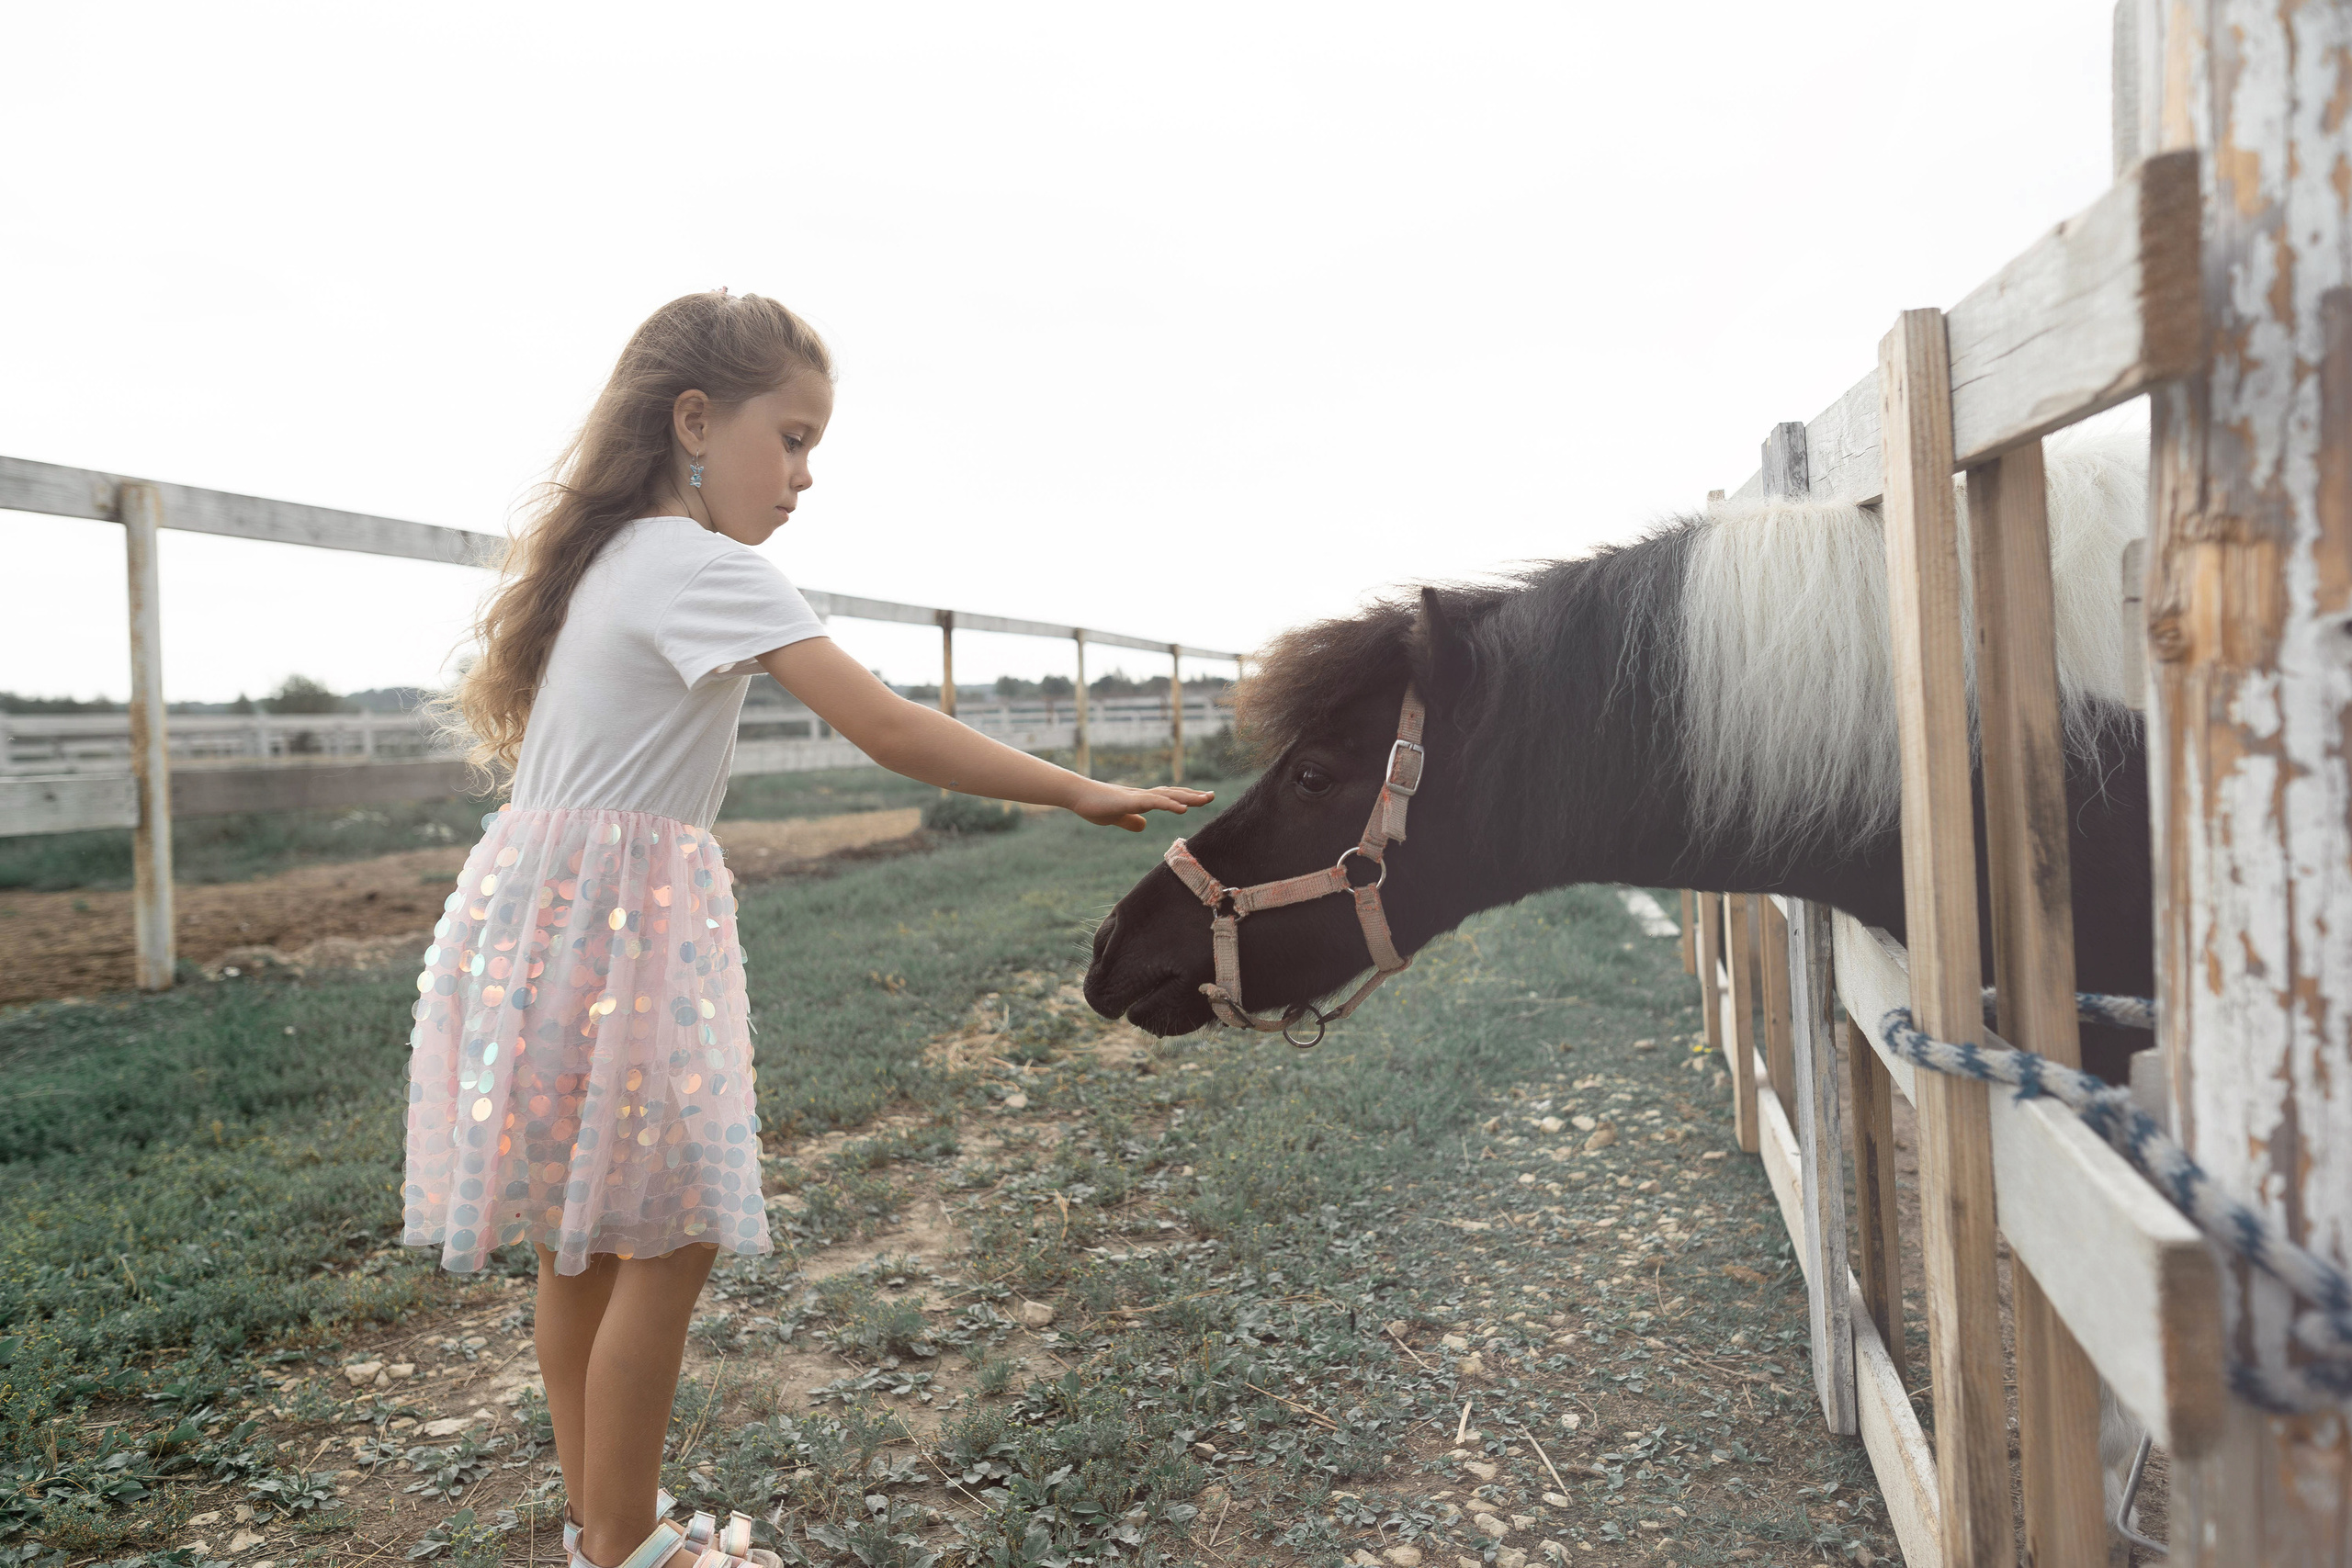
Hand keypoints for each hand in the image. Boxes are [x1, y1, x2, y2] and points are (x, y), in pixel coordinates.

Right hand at [1069, 781, 1215, 831]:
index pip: (1168, 797)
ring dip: (1187, 797)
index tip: (1202, 798)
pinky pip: (1154, 802)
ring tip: (1205, 799)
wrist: (1077, 795)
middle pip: (1173, 793)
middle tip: (1212, 796)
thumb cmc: (1094, 805)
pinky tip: (1182, 808)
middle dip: (1193, 795)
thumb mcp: (1116, 817)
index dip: (1185, 798)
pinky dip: (1170, 804)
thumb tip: (1143, 825)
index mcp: (1141, 800)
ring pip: (1168, 795)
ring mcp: (1137, 797)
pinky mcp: (1130, 801)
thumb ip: (1130, 820)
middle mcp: (1143, 795)